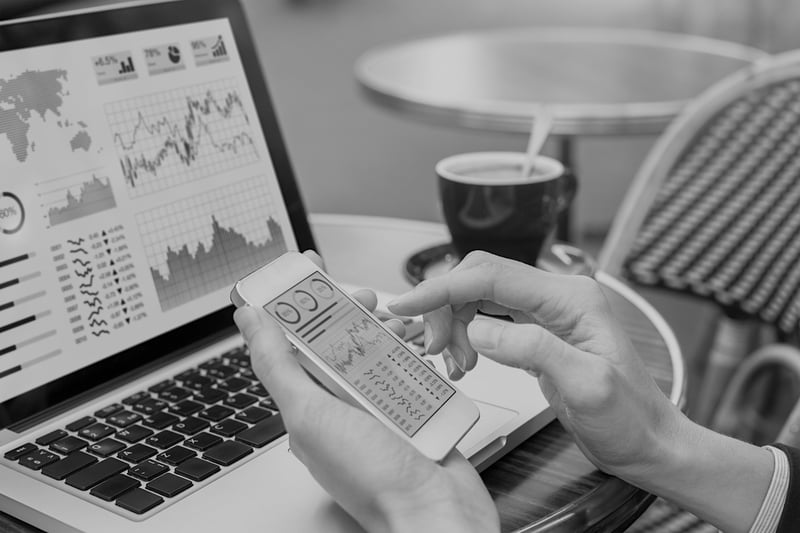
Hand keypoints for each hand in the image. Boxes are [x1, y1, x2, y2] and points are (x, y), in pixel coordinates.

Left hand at [233, 251, 498, 532]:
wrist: (439, 515)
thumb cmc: (375, 480)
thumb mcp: (311, 415)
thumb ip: (278, 365)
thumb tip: (249, 320)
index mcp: (309, 406)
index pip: (294, 341)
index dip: (299, 302)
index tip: (306, 267)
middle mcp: (341, 405)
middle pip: (339, 341)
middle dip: (350, 311)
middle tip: (364, 297)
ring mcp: (379, 407)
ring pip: (377, 350)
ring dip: (385, 329)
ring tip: (396, 320)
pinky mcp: (414, 409)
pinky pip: (410, 369)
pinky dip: (415, 351)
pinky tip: (420, 342)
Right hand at [387, 251, 684, 483]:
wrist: (648, 442)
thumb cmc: (630, 418)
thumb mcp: (587, 386)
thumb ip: (533, 350)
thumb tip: (479, 331)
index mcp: (571, 298)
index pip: (492, 276)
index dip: (443, 287)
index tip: (408, 302)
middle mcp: (557, 296)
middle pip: (480, 279)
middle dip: (445, 307)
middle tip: (432, 346)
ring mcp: (546, 313)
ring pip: (479, 297)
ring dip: (454, 325)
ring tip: (455, 362)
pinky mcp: (537, 332)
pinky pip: (487, 319)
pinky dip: (466, 336)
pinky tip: (466, 361)